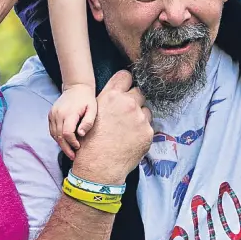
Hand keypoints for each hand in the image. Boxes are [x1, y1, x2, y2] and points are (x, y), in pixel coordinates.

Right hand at [49, 84, 96, 160]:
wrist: (76, 87)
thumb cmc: (87, 100)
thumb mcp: (93, 110)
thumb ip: (87, 122)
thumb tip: (80, 134)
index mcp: (69, 113)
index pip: (67, 133)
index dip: (72, 143)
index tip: (79, 147)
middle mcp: (58, 114)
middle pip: (59, 136)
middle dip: (66, 148)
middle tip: (73, 156)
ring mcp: (53, 114)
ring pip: (54, 134)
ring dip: (61, 144)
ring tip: (69, 150)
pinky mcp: (50, 114)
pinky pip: (51, 129)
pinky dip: (56, 137)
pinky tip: (64, 141)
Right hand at [73, 70, 152, 185]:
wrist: (99, 164)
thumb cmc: (91, 138)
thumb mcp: (94, 112)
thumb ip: (108, 99)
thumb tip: (119, 93)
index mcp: (111, 96)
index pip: (126, 76)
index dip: (125, 82)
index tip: (125, 88)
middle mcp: (127, 103)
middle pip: (139, 92)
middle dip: (134, 100)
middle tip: (126, 113)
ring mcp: (140, 118)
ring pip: (145, 110)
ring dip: (139, 116)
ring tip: (128, 128)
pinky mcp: (148, 132)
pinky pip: (149, 126)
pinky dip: (142, 131)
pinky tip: (131, 138)